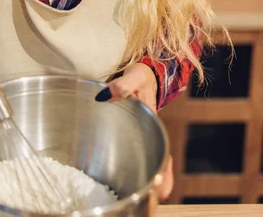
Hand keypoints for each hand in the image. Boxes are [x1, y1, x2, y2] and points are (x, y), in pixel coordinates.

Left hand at [95, 62, 173, 200]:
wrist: (140, 72)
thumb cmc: (140, 74)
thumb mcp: (134, 76)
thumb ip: (123, 85)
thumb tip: (107, 95)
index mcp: (152, 119)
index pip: (161, 148)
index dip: (164, 169)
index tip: (163, 186)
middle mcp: (148, 130)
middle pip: (155, 158)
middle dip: (157, 179)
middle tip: (158, 197)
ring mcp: (139, 132)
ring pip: (144, 157)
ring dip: (144, 174)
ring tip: (143, 194)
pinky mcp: (128, 131)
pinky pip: (130, 149)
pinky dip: (127, 162)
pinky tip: (117, 173)